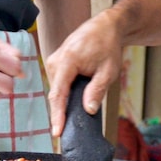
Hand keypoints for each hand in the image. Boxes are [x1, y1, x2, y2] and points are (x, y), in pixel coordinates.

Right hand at [45, 11, 124, 137]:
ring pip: (58, 90)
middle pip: (57, 94)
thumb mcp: (108, 71)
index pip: (59, 94)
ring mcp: (53, 61)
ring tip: (79, 108)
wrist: (104, 27)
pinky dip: (67, 92)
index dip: (58, 115)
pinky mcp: (56, 63)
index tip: (57, 133)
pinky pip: (60, 83)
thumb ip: (97, 91)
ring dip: (67, 100)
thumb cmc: (107, 46)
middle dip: (64, 111)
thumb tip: (88, 110)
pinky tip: (77, 97)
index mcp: (67, 61)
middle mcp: (55, 61)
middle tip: (75, 129)